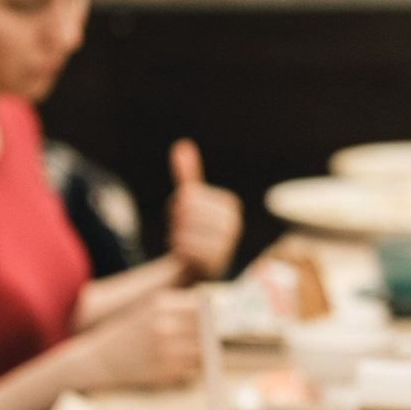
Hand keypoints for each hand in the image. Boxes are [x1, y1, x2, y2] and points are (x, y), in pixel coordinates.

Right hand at [72, 288, 202, 390]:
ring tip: (186, 355)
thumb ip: (176, 308)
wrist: (100, 360)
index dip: (210, 316)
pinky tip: (176, 366)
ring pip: (203, 350)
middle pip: (207, 328)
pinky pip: (193, 368)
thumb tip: (214, 311)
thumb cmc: (126, 335)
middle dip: (210, 335)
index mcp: (160, 303)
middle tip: (206, 341)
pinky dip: (191, 369)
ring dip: (202, 354)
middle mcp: (165, 323)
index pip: (202, 306)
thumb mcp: (148, 310)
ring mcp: (167, 347)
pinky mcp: (166, 369)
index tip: (212, 323)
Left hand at [167, 140, 241, 280]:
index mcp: (230, 204)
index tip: (188, 214)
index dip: (178, 204)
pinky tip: (188, 254)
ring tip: (187, 242)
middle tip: (185, 230)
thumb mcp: (191, 200)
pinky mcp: (215, 262)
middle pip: (185, 212)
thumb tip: (181, 145)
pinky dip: (179, 251)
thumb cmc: (195, 228)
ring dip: (176, 236)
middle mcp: (234, 223)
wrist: (198, 265)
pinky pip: (184, 249)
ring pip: (183, 231)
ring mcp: (226, 244)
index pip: (188, 195)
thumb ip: (187, 174)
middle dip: (176, 221)